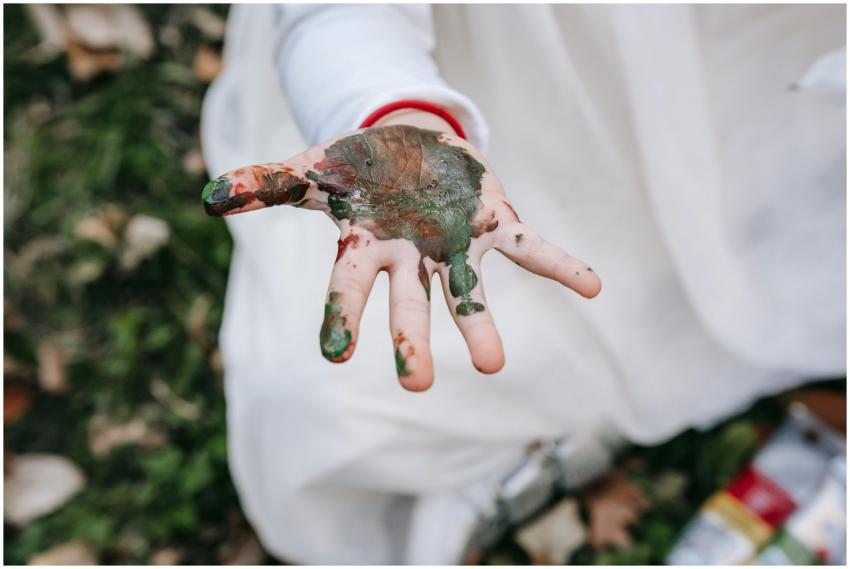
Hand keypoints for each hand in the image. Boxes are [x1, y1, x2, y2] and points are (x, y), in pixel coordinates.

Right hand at [202, 113, 600, 390]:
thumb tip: (211, 198)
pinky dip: (560, 267)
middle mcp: (411, 259)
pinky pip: (531, 248)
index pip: (348, 290)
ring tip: (493, 364)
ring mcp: (455, 245)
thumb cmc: (359, 170)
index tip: (337, 354)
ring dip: (480, 323)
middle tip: (419, 384)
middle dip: (412, 342)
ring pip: (467, 289)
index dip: (342, 318)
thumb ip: (268, 185)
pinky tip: (592, 288)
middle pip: (410, 306)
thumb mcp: (313, 169)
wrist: (408, 148)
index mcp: (366, 251)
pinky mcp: (494, 224)